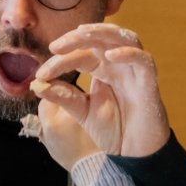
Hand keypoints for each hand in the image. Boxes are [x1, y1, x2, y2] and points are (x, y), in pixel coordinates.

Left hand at [36, 27, 170, 158]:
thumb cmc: (113, 130)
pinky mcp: (149, 83)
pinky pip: (144, 60)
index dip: (60, 61)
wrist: (134, 153)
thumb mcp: (82, 112)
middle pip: (101, 37)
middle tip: (55, 46)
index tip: (40, 75)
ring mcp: (134, 71)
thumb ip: (63, 97)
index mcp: (102, 69)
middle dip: (77, 37)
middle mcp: (118, 65)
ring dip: (104, 32)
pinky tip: (110, 56)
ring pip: (125, 38)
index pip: (80, 54)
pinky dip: (129, 54)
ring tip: (82, 33)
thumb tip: (36, 85)